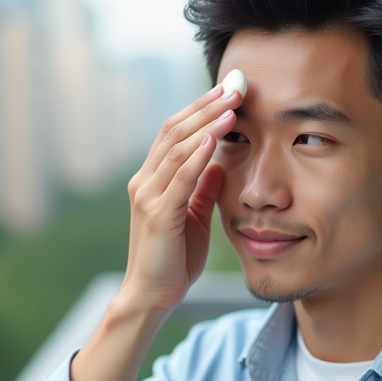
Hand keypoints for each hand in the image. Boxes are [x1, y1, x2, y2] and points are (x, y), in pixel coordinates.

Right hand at [69, 86, 239, 380]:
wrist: (153, 296)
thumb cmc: (175, 258)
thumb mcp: (196, 215)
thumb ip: (204, 186)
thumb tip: (222, 158)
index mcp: (154, 178)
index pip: (176, 131)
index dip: (202, 108)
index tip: (231, 89)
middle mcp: (145, 181)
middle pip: (174, 131)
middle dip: (206, 106)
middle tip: (236, 85)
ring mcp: (148, 196)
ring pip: (177, 148)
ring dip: (205, 123)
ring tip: (232, 104)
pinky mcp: (157, 215)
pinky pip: (178, 179)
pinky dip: (196, 156)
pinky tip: (214, 139)